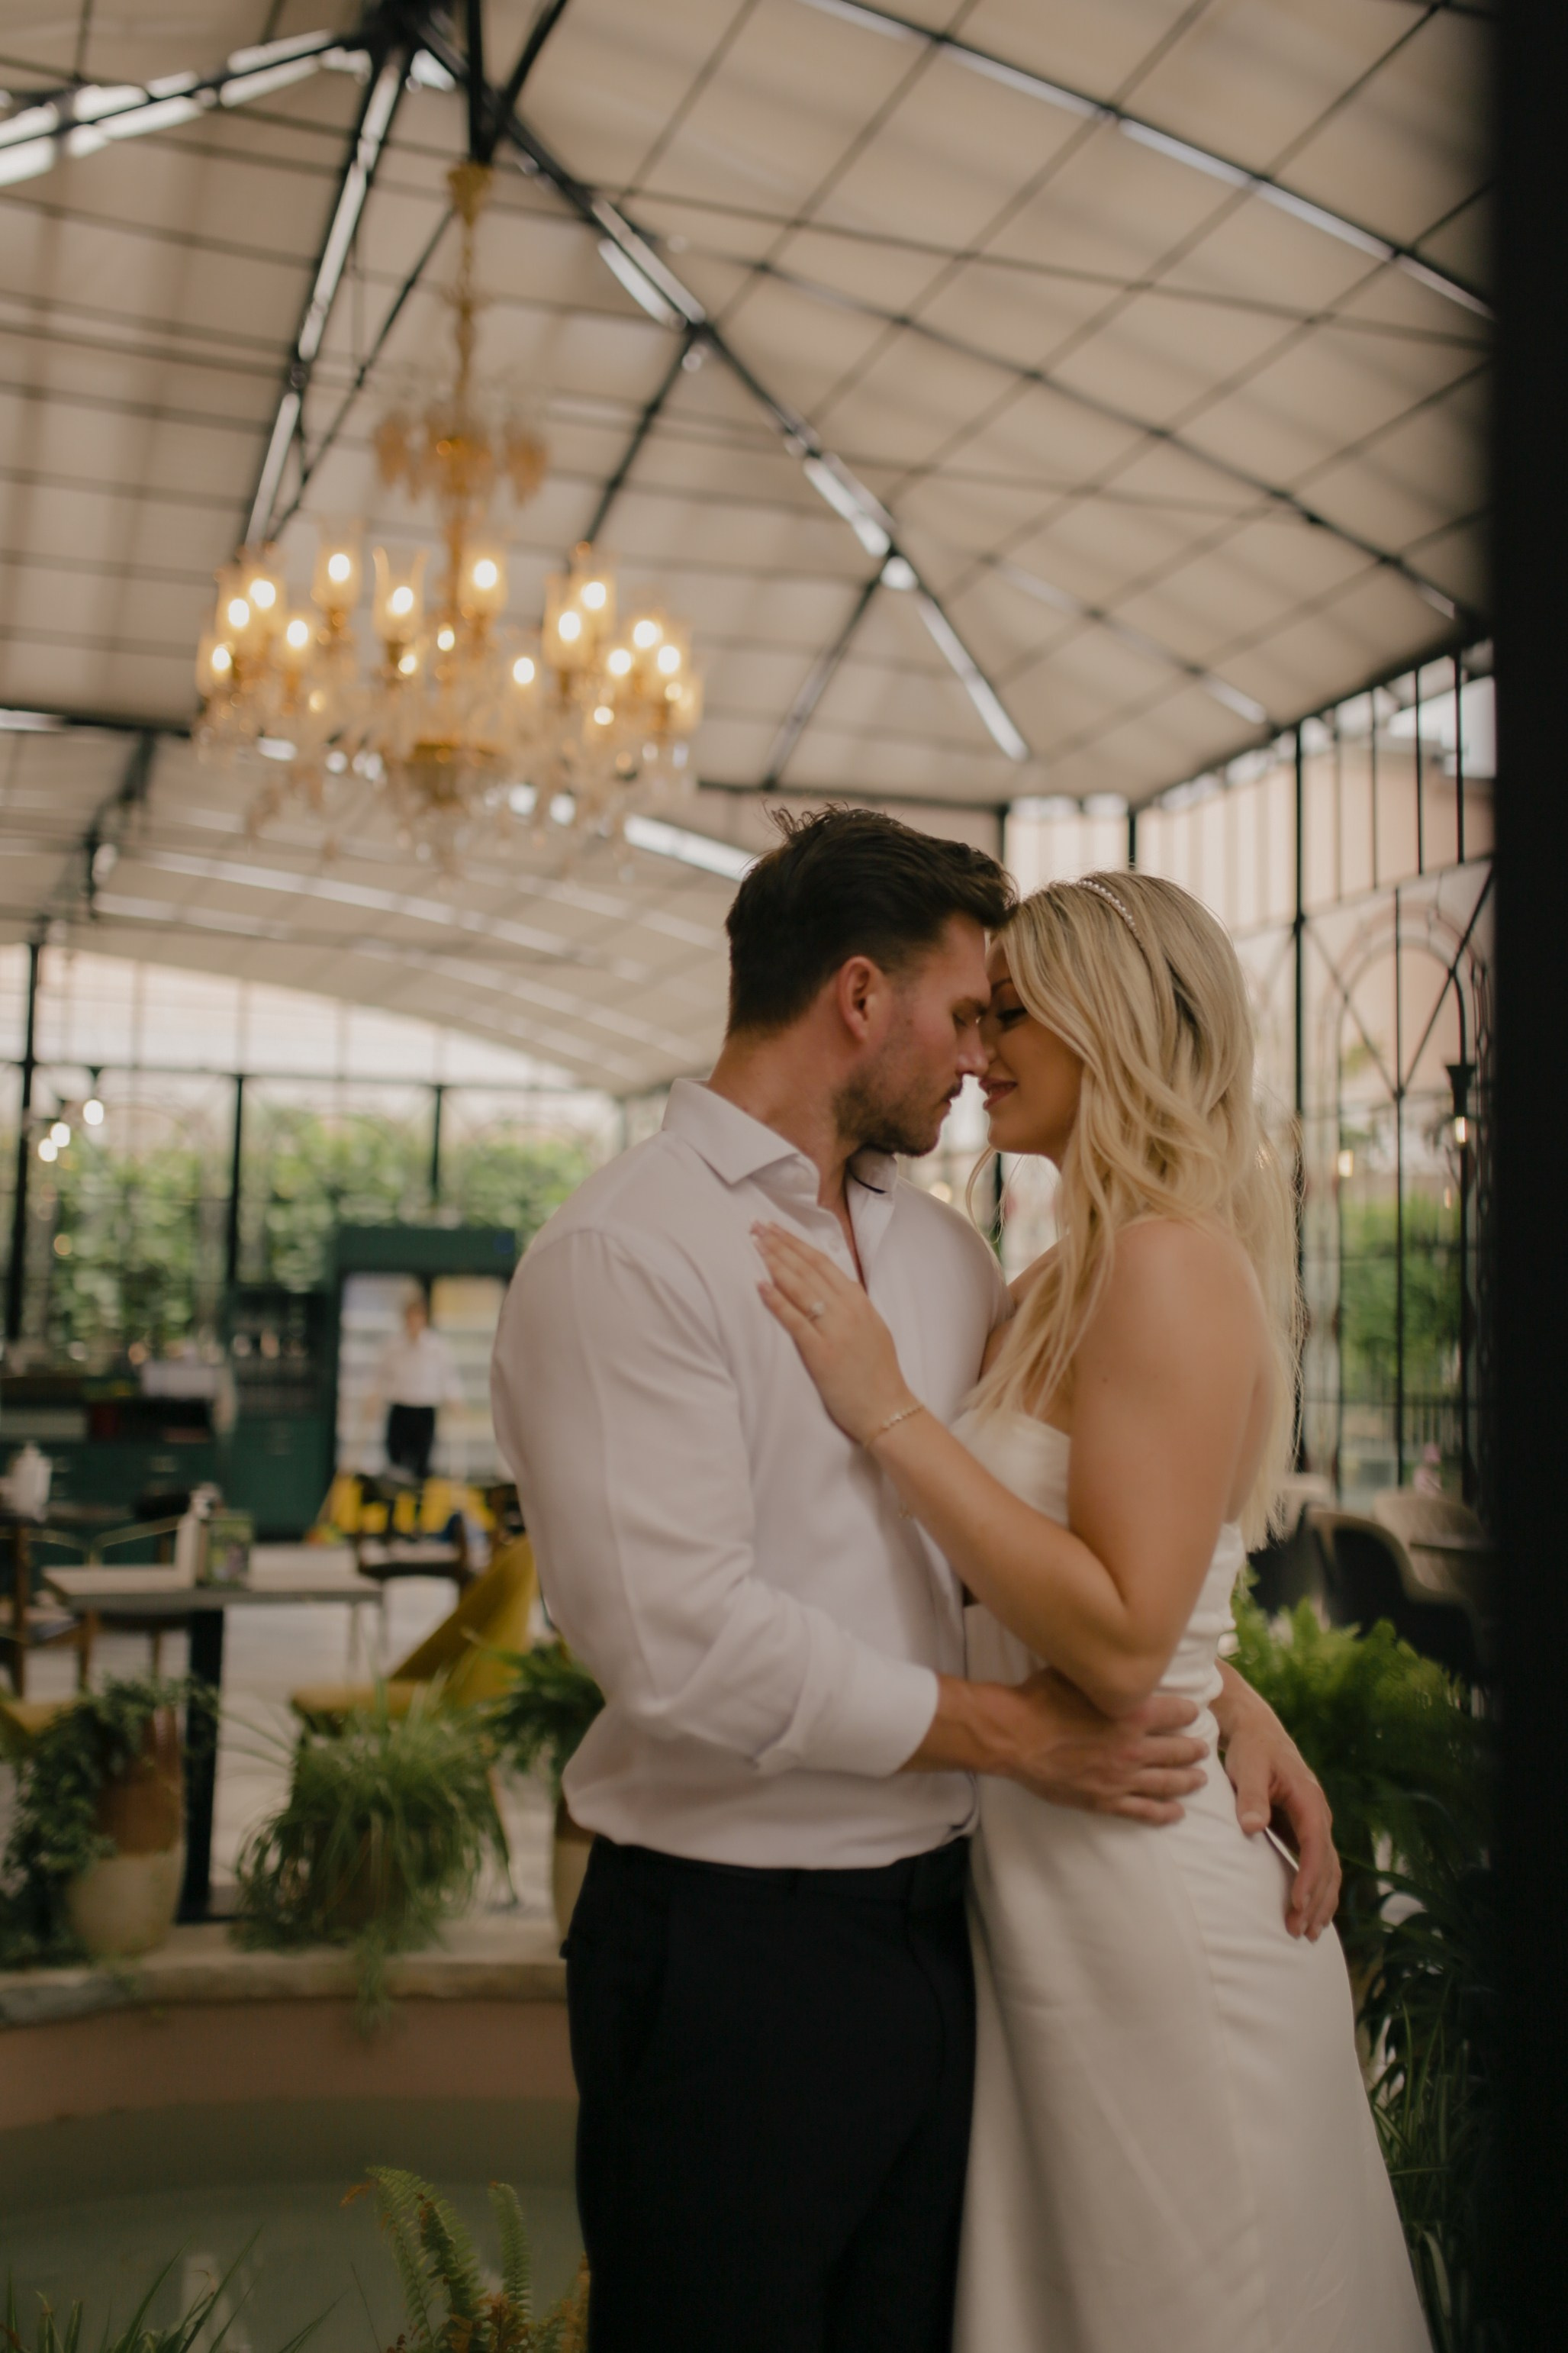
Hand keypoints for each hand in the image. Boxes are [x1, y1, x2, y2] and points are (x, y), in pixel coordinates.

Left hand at [753, 1222, 911, 1443]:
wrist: (887, 1408)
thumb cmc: (878, 1372)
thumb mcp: (872, 1327)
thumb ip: (852, 1305)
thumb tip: (830, 1286)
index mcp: (859, 1301)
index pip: (822, 1262)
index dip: (796, 1243)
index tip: (776, 1228)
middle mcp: (848, 1309)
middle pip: (808, 1268)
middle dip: (780, 1244)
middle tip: (756, 1226)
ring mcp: (835, 1330)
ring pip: (801, 1287)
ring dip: (775, 1263)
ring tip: (754, 1244)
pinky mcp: (822, 1353)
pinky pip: (796, 1321)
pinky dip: (777, 1301)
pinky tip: (760, 1285)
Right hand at [911, 1668, 1208, 1824]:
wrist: (1013, 1736)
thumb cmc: (1040, 1699)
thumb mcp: (1077, 1672)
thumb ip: (1103, 1671)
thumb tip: (1114, 1654)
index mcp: (1132, 1713)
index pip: (1176, 1712)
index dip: (1189, 1711)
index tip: (1195, 1711)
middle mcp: (1133, 1747)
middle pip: (1178, 1750)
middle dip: (1194, 1748)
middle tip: (1205, 1748)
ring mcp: (1121, 1778)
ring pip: (1167, 1782)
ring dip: (1187, 1780)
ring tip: (1201, 1779)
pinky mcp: (1104, 1800)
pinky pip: (1143, 1810)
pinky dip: (1163, 1812)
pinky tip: (1177, 1813)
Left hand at [1214, 1663, 1339, 1938]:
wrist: (1256, 1729)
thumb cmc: (1251, 1748)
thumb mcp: (1248, 1767)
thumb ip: (1251, 1796)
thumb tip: (1251, 1827)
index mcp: (1310, 1800)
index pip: (1315, 1846)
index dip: (1308, 1877)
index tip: (1297, 1905)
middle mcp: (1319, 1815)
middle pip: (1327, 1866)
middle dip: (1316, 1901)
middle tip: (1299, 1933)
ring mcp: (1314, 1824)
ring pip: (1327, 1870)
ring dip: (1321, 1902)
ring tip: (1309, 1934)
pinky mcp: (1304, 1829)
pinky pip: (1317, 1865)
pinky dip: (1316, 1890)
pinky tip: (1308, 1913)